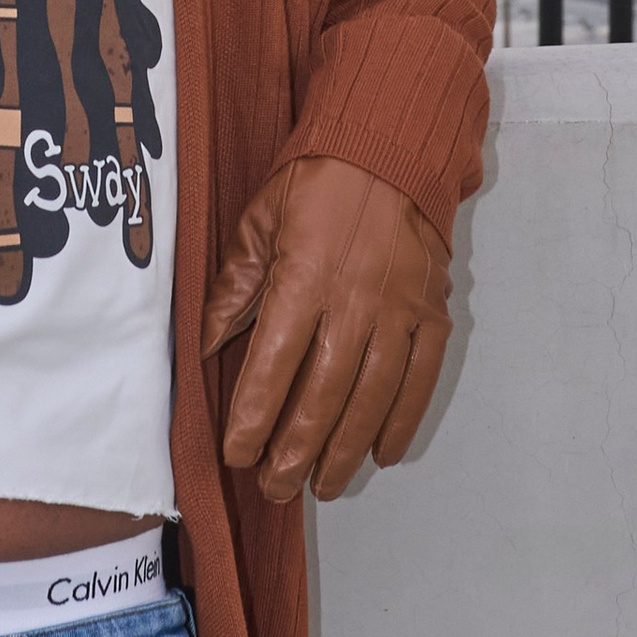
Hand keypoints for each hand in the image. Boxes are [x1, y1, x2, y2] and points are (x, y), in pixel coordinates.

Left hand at [202, 154, 450, 505]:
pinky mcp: (432, 313)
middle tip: (277, 488)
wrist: (390, 148)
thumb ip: (233, 287)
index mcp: (303, 278)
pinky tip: (382, 452)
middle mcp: (354, 302)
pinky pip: (419, 380)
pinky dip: (402, 421)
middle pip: (324, 395)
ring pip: (372, 398)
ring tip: (322, 485)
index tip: (238, 453)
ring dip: (345, 449)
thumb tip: (205, 345)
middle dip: (296, 450)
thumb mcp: (258, 222)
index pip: (274, 364)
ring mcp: (399, 311)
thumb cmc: (316, 182)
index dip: (255, 416)